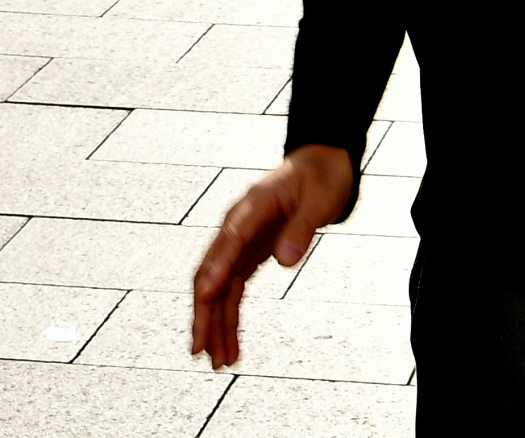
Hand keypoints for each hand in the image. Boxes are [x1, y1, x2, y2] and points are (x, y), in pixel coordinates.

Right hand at [192, 145, 353, 369]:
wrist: (321, 163)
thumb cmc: (320, 176)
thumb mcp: (319, 198)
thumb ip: (301, 227)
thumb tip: (285, 259)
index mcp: (252, 206)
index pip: (228, 242)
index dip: (215, 270)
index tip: (205, 298)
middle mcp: (238, 226)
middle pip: (212, 272)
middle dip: (204, 311)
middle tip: (202, 348)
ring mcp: (240, 242)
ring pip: (219, 288)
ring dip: (216, 324)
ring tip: (219, 360)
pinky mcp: (249, 254)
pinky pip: (232, 290)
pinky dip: (230, 316)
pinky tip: (231, 342)